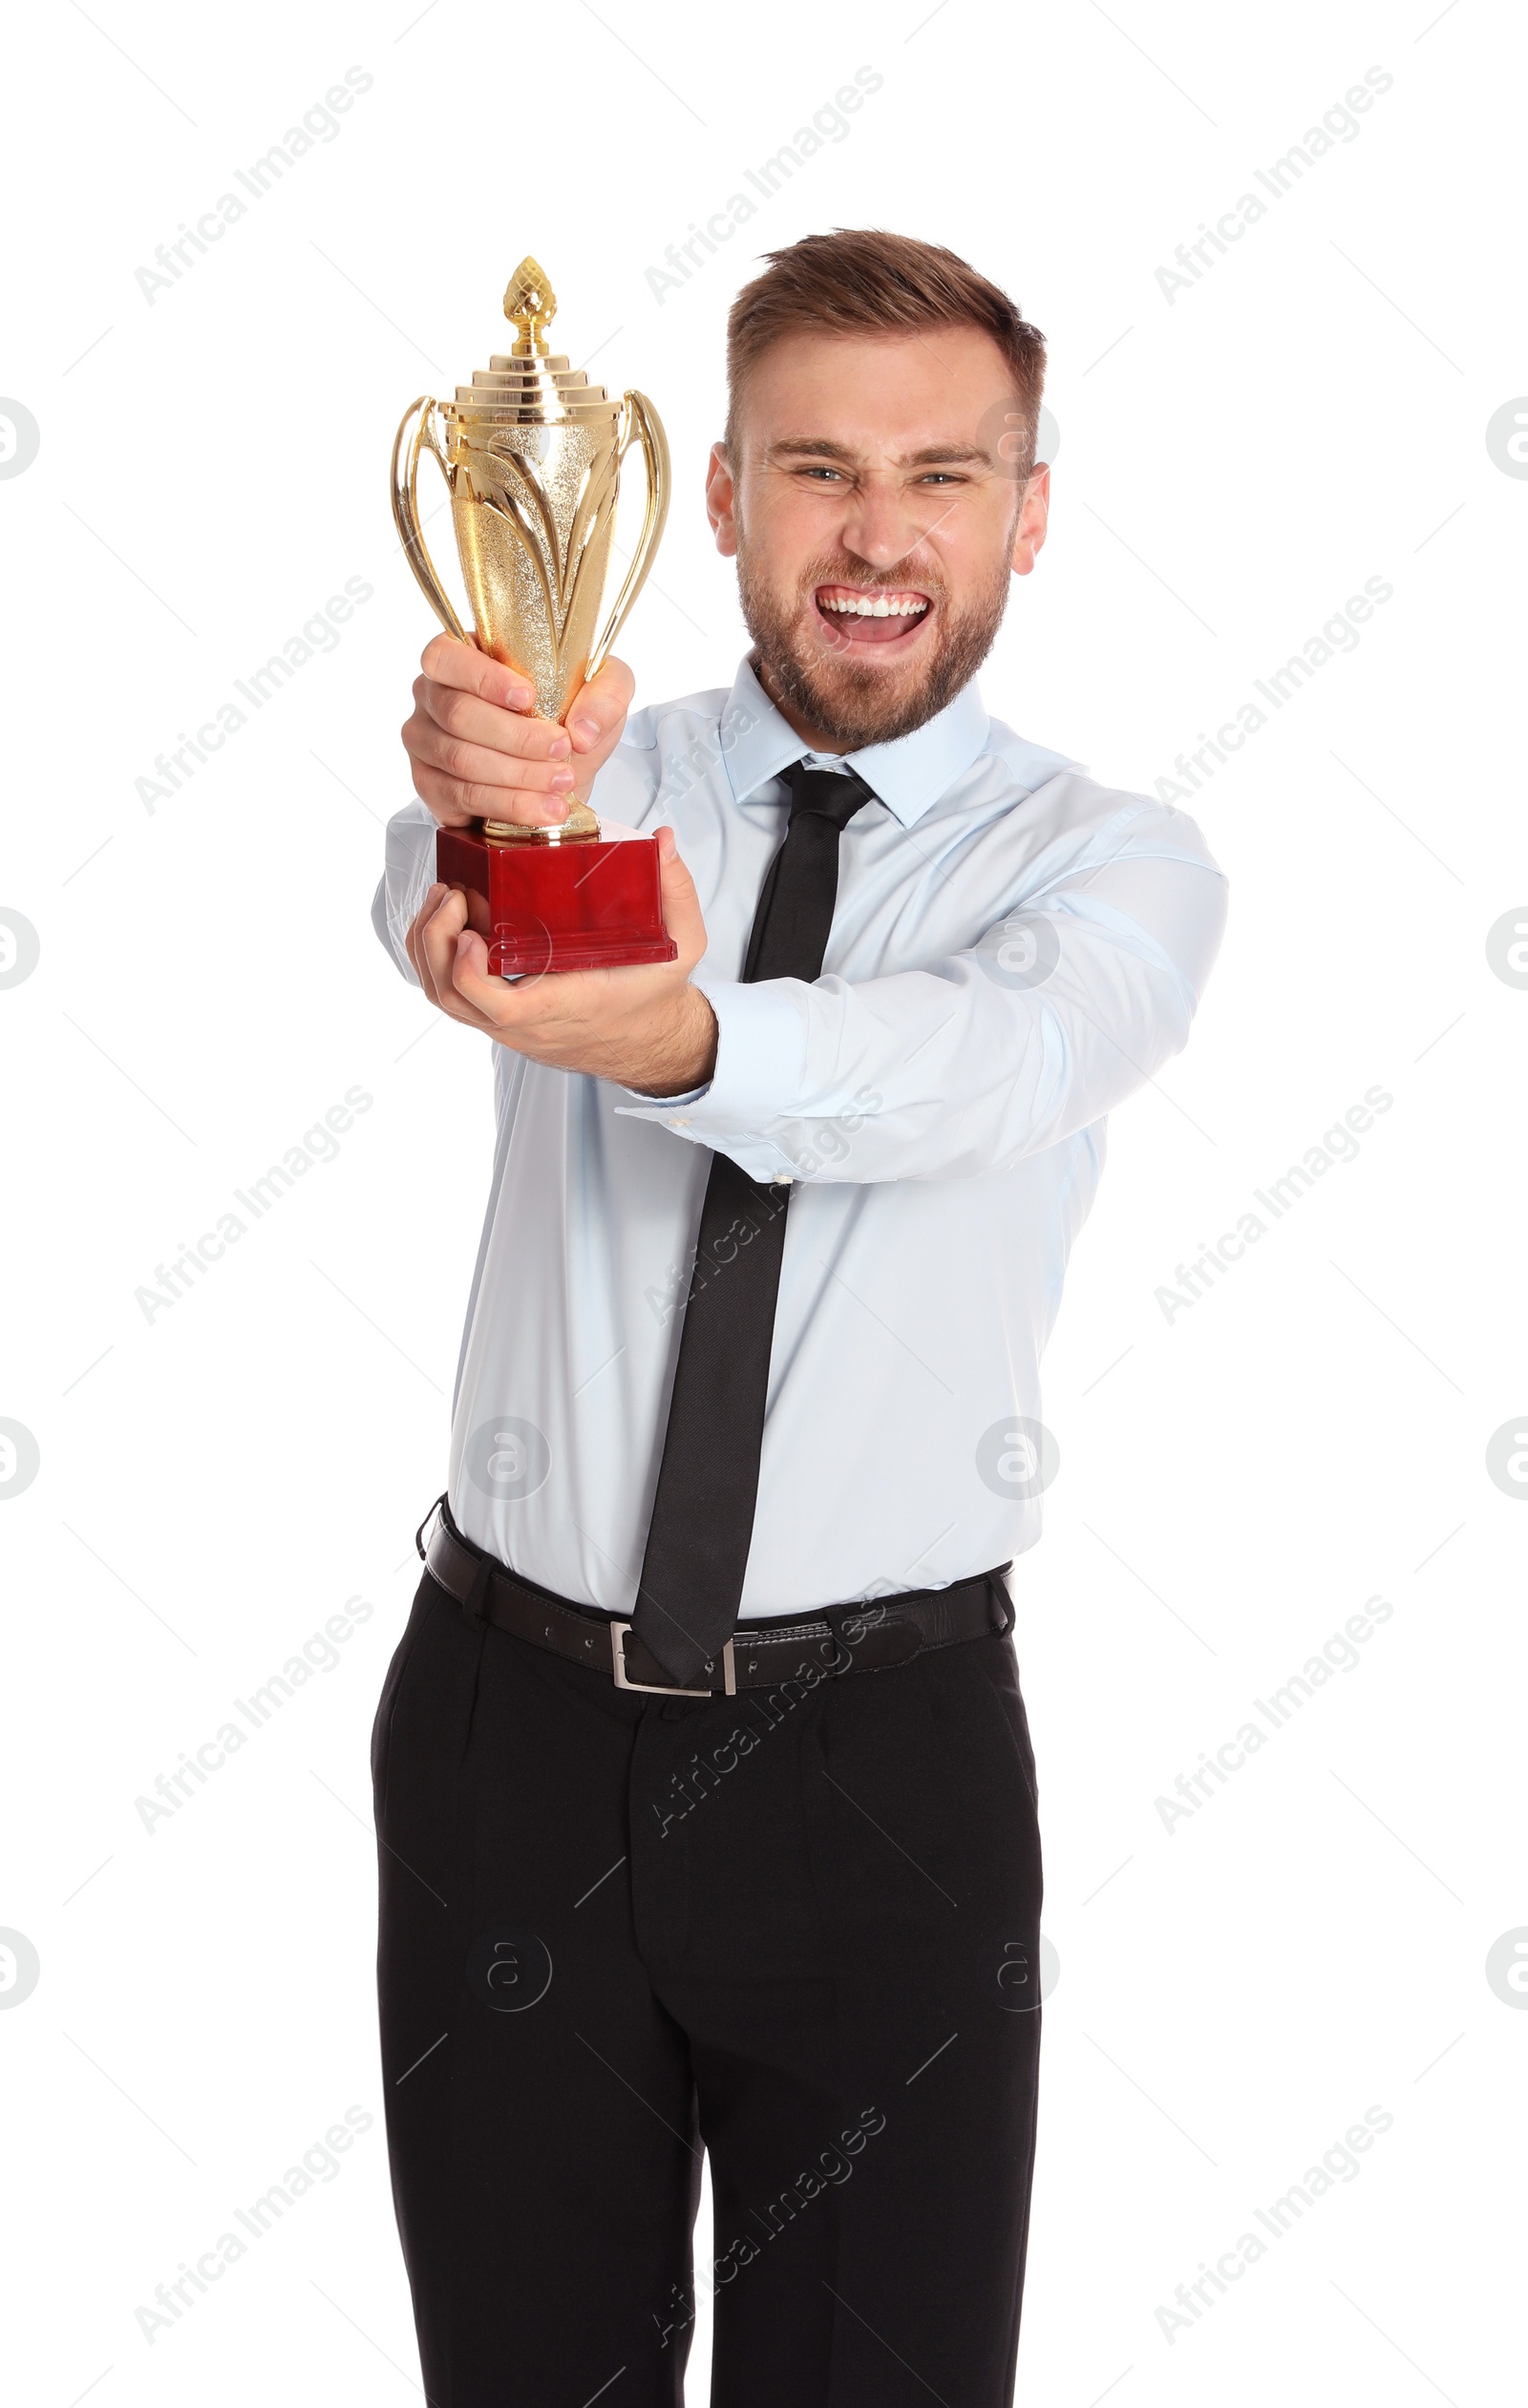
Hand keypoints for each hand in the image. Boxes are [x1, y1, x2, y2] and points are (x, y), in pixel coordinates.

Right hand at [401, 635, 632, 829]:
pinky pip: (463, 797)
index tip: (527, 697)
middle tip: (560, 749)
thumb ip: (606, 695)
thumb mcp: (603, 690)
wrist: (562, 770)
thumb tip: (582, 732)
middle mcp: (432, 697)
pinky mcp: (431, 786)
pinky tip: (542, 809)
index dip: (482, 677)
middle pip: (458, 714)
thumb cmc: (569, 716)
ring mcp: (425, 743)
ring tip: (560, 784)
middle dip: (516, 737)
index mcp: (460, 657)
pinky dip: (508, 805)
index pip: (445, 656)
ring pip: (461, 760)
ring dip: (517, 776)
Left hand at [405, 827, 718, 1094]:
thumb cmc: (652, 993)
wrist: (645, 1040)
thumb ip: (676, 892)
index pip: (502, 1008)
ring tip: (443, 898)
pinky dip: (436, 957)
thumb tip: (663, 841)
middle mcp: (528, 1023)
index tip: (470, 931)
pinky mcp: (497, 1016)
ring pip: (444, 997)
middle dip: (436, 944)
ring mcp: (507, 1023)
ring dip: (429, 947)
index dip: (471, 973)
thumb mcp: (681, 945)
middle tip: (450, 894)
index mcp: (567, 1005)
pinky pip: (451, 994)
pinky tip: (446, 919)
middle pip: (454, 999)